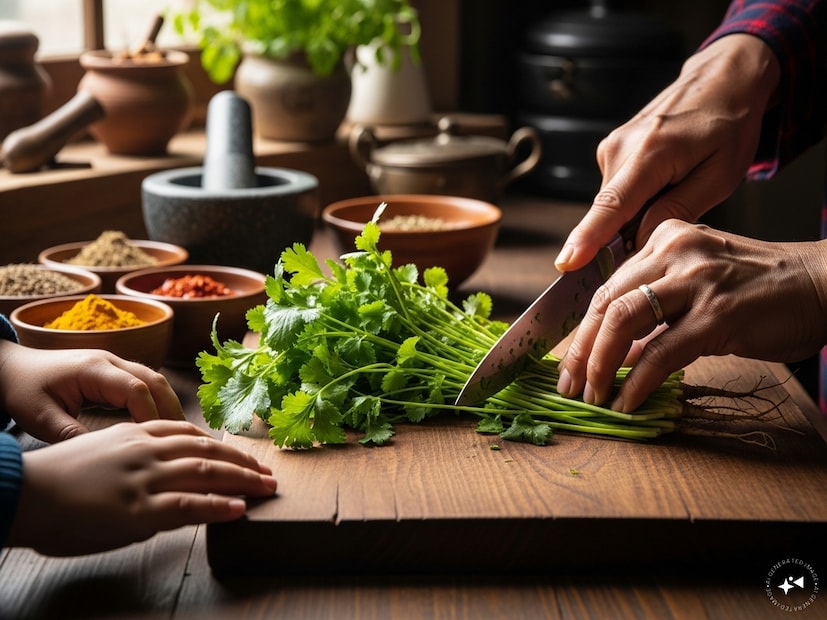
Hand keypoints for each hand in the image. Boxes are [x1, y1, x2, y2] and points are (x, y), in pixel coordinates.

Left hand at [0, 342, 183, 442]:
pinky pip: (145, 385)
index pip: (136, 389)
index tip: (156, 442)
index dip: (151, 416)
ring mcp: (115, 364)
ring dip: (169, 406)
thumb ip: (72, 435)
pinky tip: (161, 426)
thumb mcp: (41, 418)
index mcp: (93, 369)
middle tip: (184, 440)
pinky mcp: (114, 373)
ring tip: (180, 435)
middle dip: (172, 410)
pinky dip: (158, 403)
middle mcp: (110, 361)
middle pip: (156, 381)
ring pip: (155, 380)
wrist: (12, 368)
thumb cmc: (24, 390)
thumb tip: (103, 459)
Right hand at [8, 419, 276, 555]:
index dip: (222, 446)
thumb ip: (136, 455)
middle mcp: (146, 449)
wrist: (22, 491)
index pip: (192, 434)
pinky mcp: (137, 510)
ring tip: (266, 489)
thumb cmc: (57, 477)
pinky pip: (188, 505)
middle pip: (207, 450)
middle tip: (267, 473)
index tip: (243, 457)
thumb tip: (163, 468)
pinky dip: (218, 506)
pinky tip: (238, 509)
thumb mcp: (103, 452)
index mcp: (137, 434)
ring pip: (206, 472)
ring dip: (243, 481)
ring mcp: (144, 478)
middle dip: (243, 463)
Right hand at [554, 34, 780, 271]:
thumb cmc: (729, 126)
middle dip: (632, 231)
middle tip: (674, 218)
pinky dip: (637, 198)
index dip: (588, 238)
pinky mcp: (611, 149)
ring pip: (614, 204)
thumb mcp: (720, 175)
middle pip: (611, 213)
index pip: (611, 205)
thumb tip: (637, 241)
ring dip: (638, 212)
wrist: (723, 78)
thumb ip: (678, 209)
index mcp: (651, 153)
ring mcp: (611, 147)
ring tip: (678, 186)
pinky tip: (666, 179)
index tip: (566, 262)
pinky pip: (617, 190)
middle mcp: (620, 148)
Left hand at [557, 220, 826, 411]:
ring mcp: (695, 281)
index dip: (580, 329)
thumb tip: (615, 353)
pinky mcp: (717, 314)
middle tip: (569, 384)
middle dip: (580, 349)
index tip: (569, 361)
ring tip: (592, 395)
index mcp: (665, 240)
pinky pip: (661, 352)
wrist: (823, 285)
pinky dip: (638, 381)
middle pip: (606, 302)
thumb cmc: (760, 290)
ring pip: (623, 321)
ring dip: (599, 364)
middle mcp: (674, 251)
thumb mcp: (697, 285)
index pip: (607, 286)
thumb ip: (655, 310)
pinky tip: (627, 402)